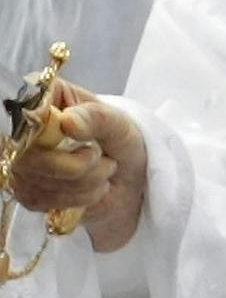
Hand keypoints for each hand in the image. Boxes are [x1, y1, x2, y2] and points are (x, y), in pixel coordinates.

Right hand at [6, 79, 148, 251]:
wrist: (132, 178)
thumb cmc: (122, 141)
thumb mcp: (118, 123)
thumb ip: (95, 118)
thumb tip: (68, 122)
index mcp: (46, 98)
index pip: (25, 110)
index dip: (44, 128)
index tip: (75, 134)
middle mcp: (25, 129)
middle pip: (26, 153)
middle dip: (76, 165)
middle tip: (104, 157)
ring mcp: (21, 161)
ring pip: (35, 179)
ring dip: (83, 181)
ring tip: (104, 170)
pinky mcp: (25, 190)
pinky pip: (39, 199)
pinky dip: (75, 197)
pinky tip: (92, 187)